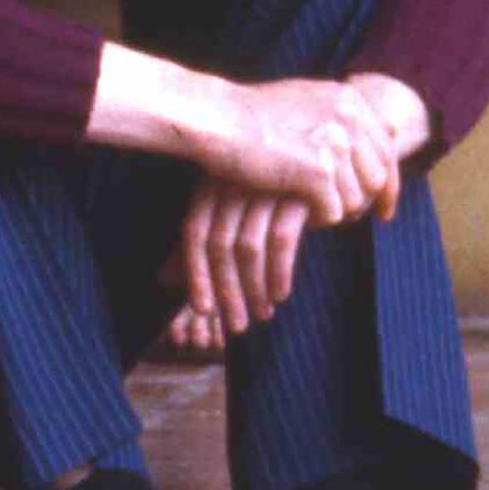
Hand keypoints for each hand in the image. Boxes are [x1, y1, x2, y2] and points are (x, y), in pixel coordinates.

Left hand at [174, 175, 314, 344]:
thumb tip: (165, 278)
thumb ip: (203, 241)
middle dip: (227, 291)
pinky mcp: (298, 190)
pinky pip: (282, 240)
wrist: (324, 164)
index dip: (197, 274)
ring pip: (249, 247)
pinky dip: (279, 273)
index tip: (204, 310)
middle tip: (236, 325)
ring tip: (261, 315)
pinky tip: (281, 295)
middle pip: (220, 244)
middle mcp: (235, 178)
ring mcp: (266, 183)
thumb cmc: (274, 195)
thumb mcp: (233, 212)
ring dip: (254, 289)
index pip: (195, 232)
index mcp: (212, 181)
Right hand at [193, 70, 416, 215]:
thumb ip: (345, 115)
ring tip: (309, 206)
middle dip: (365, 202)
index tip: (384, 210)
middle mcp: (348, 116)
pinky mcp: (318, 170)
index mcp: (348, 98)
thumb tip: (391, 128)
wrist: (217, 119)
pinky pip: (334, 211)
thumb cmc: (252, 115)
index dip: (388, 184)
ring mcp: (335, 142)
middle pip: (377, 177)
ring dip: (335, 209)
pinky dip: (318, 218)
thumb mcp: (306, 100)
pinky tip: (298, 209)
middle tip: (346, 218)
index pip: (386, 148)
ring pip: (357, 199)